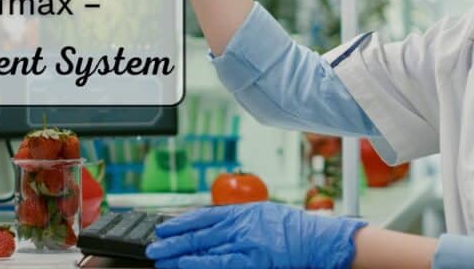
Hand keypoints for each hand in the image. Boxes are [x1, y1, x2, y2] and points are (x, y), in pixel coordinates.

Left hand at [146, 201, 366, 268]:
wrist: (319, 241)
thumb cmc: (295, 230)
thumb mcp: (263, 215)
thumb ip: (239, 221)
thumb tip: (211, 227)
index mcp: (243, 211)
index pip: (204, 215)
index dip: (181, 221)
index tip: (164, 226)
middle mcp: (240, 224)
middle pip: (199, 232)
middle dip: (173, 239)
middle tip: (153, 244)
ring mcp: (245, 243)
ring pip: (204, 248)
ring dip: (179, 254)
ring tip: (160, 257)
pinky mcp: (252, 260)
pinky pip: (219, 263)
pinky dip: (199, 264)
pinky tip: (183, 265)